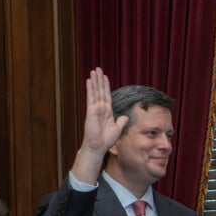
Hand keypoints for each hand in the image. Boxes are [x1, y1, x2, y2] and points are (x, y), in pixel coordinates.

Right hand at [70, 68, 129, 183]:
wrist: (98, 146)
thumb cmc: (106, 140)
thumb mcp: (117, 129)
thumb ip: (121, 122)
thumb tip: (125, 117)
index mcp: (107, 111)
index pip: (106, 95)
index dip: (106, 85)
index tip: (105, 77)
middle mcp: (100, 108)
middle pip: (100, 90)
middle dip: (99, 80)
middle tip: (98, 69)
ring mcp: (95, 108)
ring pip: (95, 91)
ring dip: (95, 80)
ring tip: (94, 70)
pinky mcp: (91, 111)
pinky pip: (91, 97)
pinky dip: (91, 88)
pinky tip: (90, 80)